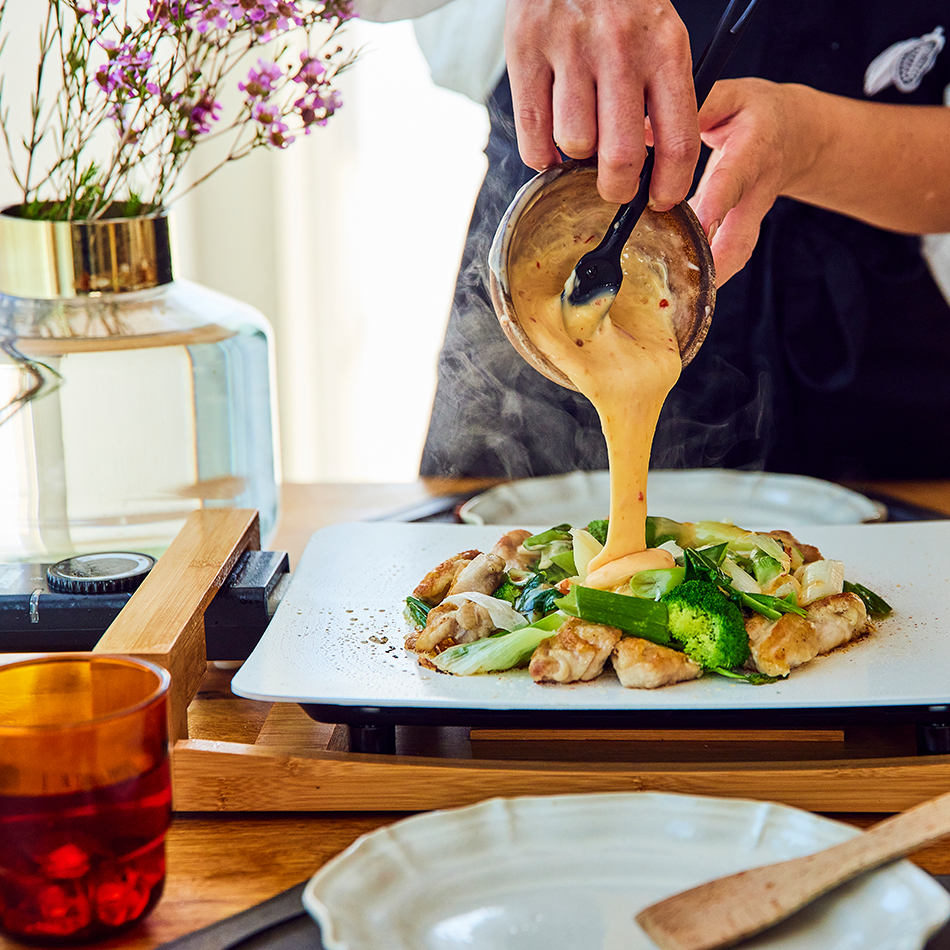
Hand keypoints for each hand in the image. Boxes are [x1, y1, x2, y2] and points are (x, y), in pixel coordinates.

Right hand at [505, 0, 699, 207]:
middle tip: (614, 189)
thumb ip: (660, 91)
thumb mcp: (658, 33)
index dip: (670, 185)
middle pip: (620, 156)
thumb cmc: (617, 2)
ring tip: (579, 140)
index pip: (679, 139)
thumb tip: (651, 164)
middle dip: (617, 188)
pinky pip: (533, 133)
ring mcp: (569, 48)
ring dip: (576, 157)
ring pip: (574, 144)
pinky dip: (540, 156)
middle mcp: (619, 48)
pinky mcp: (525, 49)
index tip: (660, 201)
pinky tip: (549, 146)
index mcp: (664, 47)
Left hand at [686, 78, 814, 284]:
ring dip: (713, 276)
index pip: (735, 177)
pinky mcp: (743, 230)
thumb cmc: (757, 114)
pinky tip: (682, 287)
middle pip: (742, 233)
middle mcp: (755, 189)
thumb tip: (648, 125)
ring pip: (737, 252)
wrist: (795, 135)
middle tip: (690, 279)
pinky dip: (709, 273)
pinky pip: (729, 256)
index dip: (720, 200)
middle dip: (717, 259)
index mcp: (753, 150)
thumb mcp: (733, 97)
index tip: (703, 219)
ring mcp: (751, 216)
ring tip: (682, 295)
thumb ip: (697, 108)